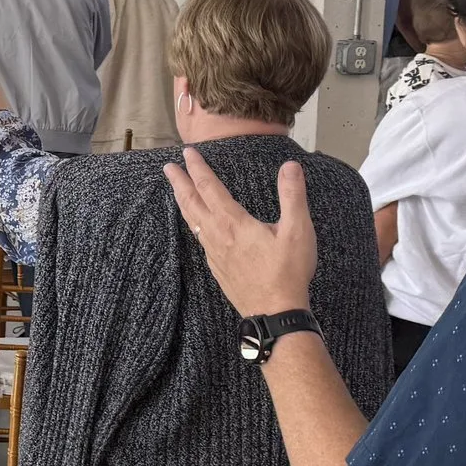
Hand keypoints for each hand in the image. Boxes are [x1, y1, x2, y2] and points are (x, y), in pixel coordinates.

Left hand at [163, 150, 317, 317]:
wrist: (275, 312)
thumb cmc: (288, 273)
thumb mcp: (297, 230)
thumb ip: (293, 196)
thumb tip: (290, 166)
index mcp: (233, 223)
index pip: (210, 187)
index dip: (198, 168)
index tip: (188, 153)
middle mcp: (218, 235)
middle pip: (192, 203)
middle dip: (179, 182)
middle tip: (168, 167)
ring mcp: (214, 253)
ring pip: (192, 221)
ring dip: (183, 202)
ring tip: (177, 190)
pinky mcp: (217, 267)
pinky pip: (199, 238)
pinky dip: (193, 223)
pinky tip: (197, 225)